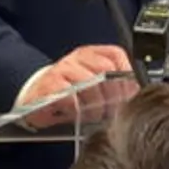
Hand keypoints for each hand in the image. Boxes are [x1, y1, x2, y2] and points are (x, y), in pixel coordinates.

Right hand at [19, 45, 133, 128]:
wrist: (34, 96)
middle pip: (104, 68)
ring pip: (88, 82)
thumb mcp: (91, 84)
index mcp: (90, 54)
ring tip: (96, 115)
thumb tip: (134, 94)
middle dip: (113, 92)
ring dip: (95, 103)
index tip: (131, 90)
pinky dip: (76, 107)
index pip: (115, 54)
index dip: (127, 72)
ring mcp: (62, 70)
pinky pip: (68, 95)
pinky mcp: (49, 85)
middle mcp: (77, 58)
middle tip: (114, 108)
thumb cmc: (67, 92)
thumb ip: (111, 84)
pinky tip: (77, 113)